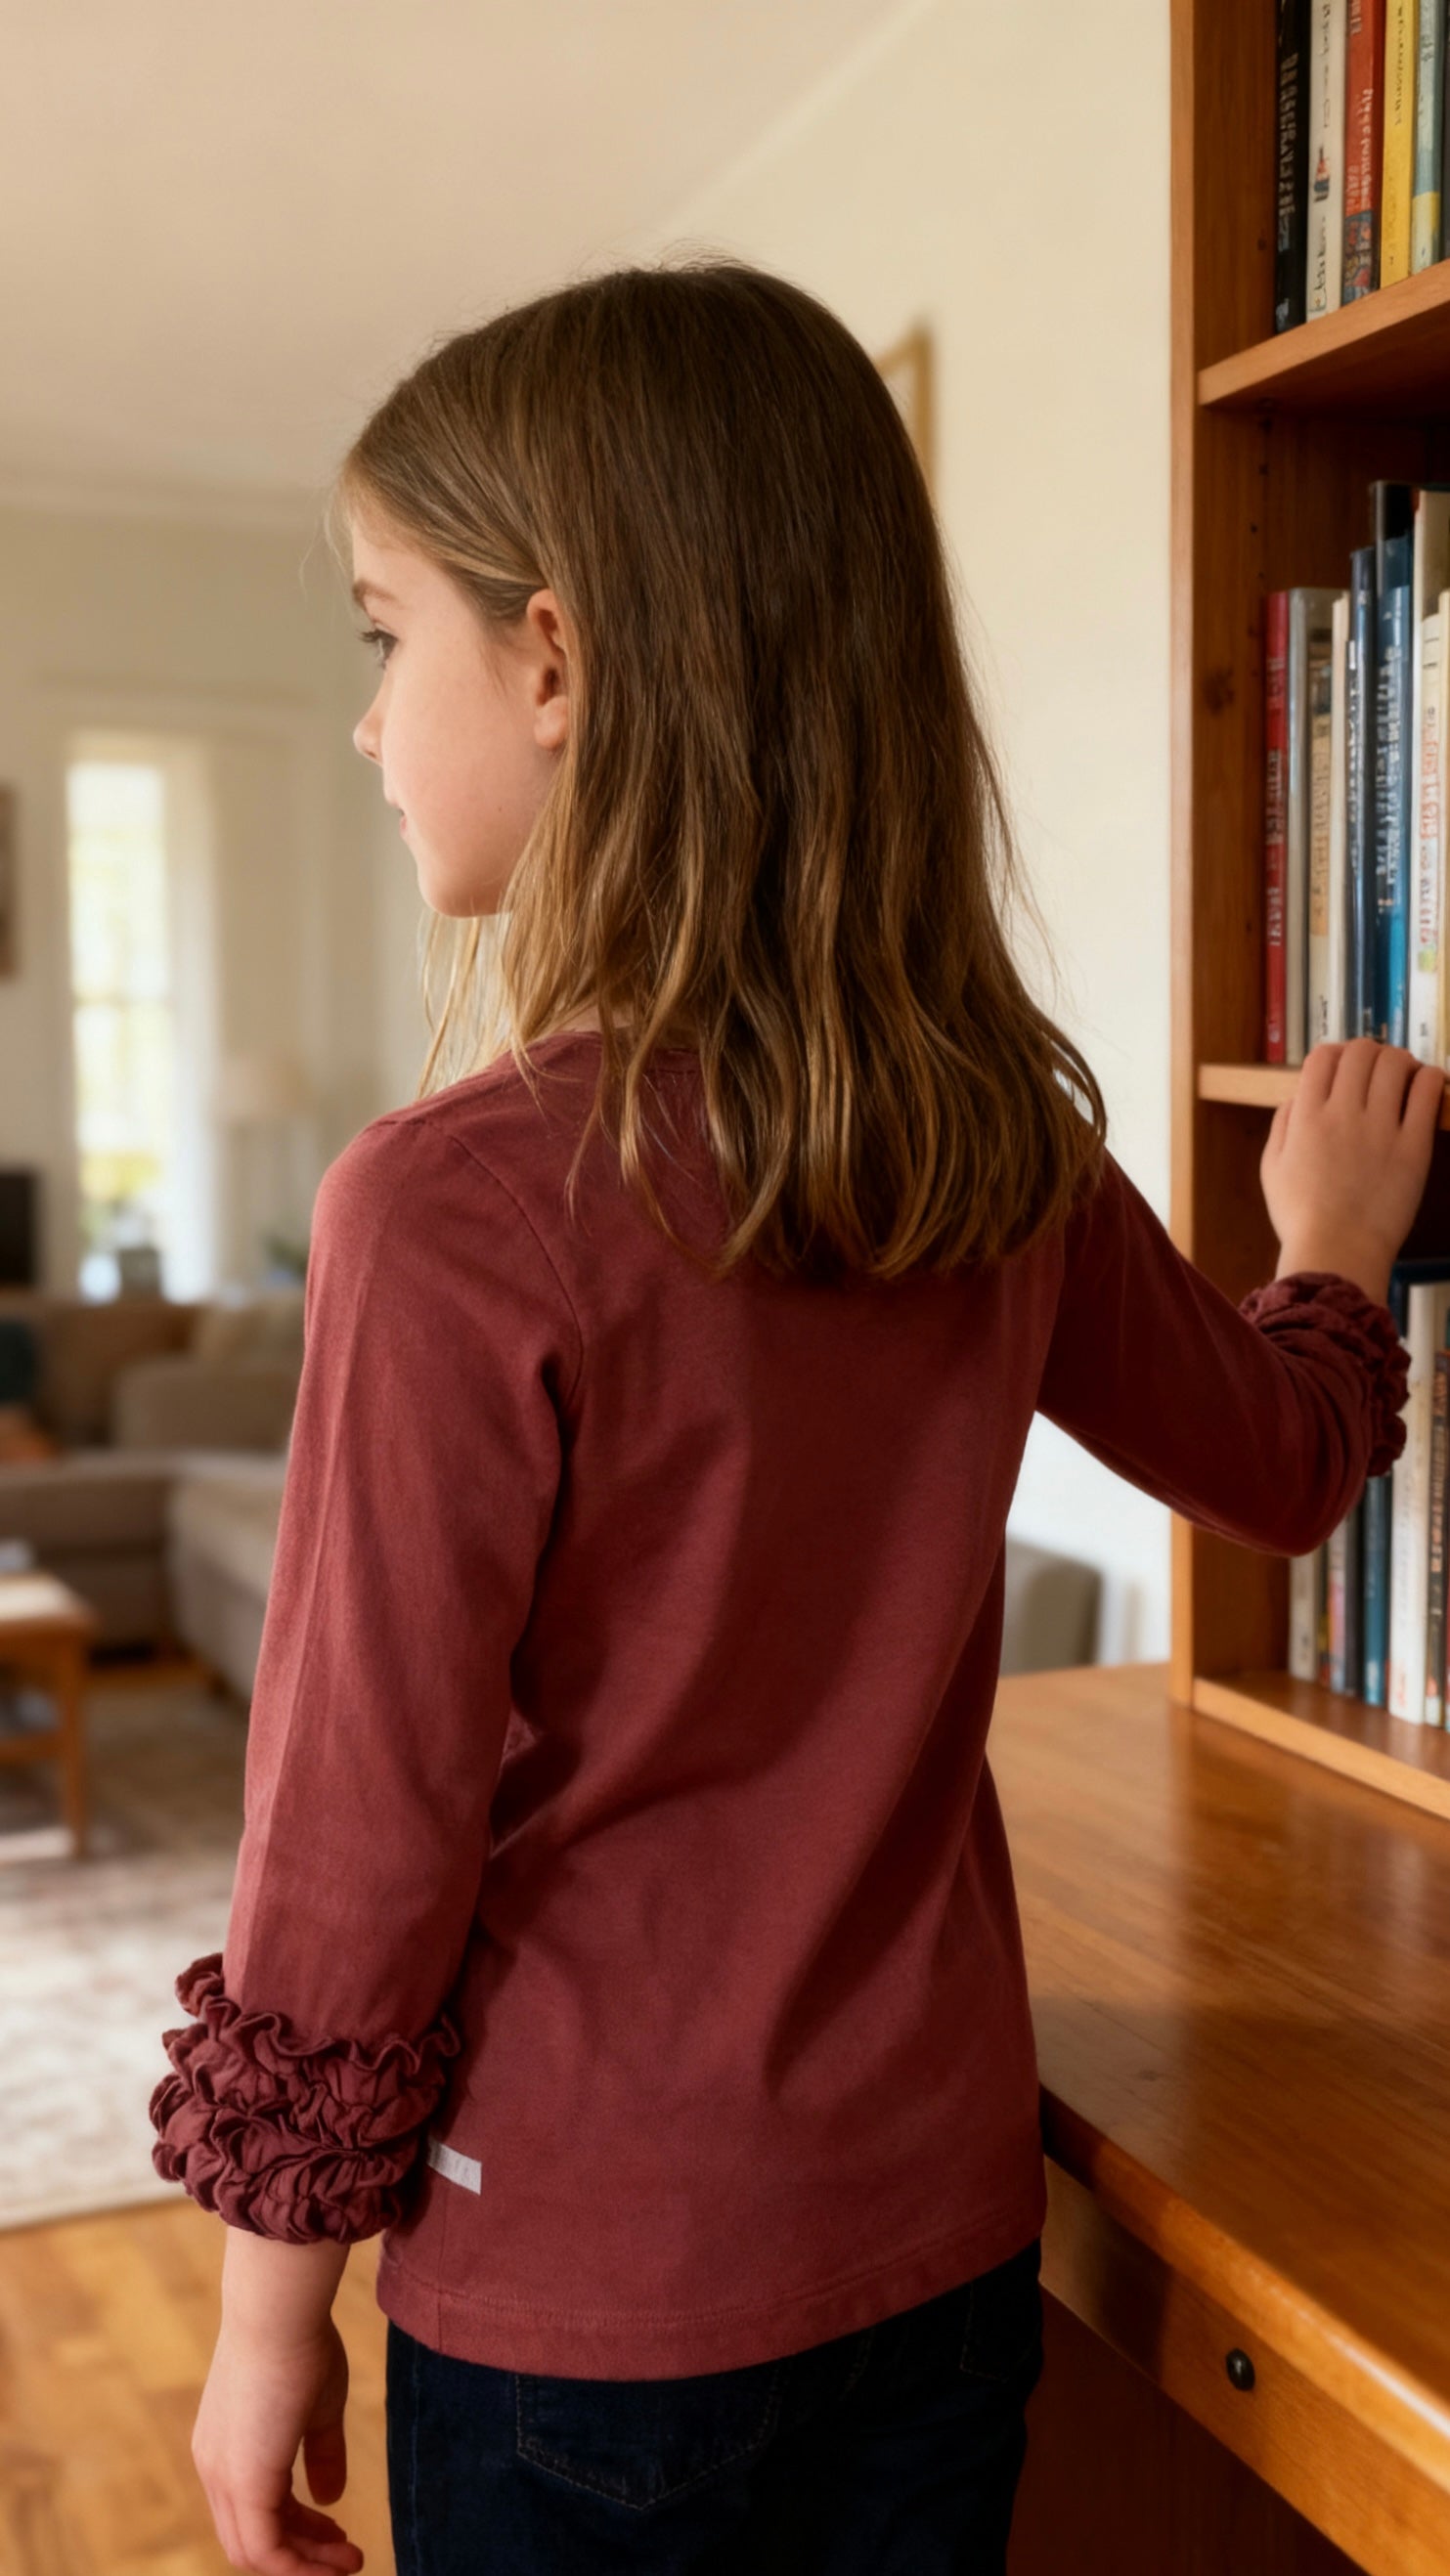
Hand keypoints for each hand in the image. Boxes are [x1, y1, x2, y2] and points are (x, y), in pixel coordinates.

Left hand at [190, 2315, 364, 2572]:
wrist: (280, 2310)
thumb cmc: (301, 2344)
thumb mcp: (316, 2407)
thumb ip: (320, 2454)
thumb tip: (329, 2498)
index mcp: (225, 2448)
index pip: (253, 2511)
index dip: (297, 2529)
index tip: (338, 2530)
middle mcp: (215, 2469)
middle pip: (252, 2539)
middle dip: (303, 2552)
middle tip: (346, 2554)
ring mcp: (223, 2478)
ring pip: (256, 2551)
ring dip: (305, 2564)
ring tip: (350, 2561)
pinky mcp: (242, 2483)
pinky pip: (266, 2549)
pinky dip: (299, 2564)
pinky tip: (337, 2557)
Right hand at [1260, 1037, 1444, 1300]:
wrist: (1337, 1253)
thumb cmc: (1302, 1217)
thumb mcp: (1272, 1168)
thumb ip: (1283, 1124)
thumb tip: (1298, 1094)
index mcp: (1306, 1117)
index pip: (1323, 1056)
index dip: (1335, 1054)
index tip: (1344, 1066)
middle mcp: (1342, 1114)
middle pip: (1361, 1051)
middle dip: (1370, 1053)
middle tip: (1378, 1069)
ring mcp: (1380, 1128)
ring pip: (1395, 1063)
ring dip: (1400, 1061)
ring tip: (1404, 1076)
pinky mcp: (1413, 1146)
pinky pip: (1427, 1091)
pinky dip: (1429, 1078)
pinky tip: (1425, 1087)